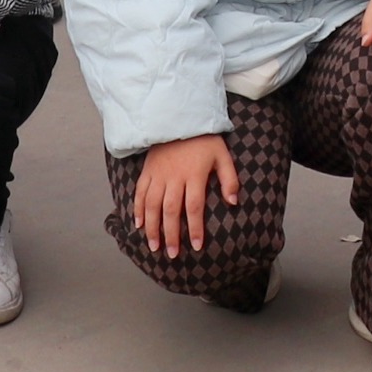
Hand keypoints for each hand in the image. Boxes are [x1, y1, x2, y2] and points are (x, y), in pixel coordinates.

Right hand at [132, 134, 240, 255]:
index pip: (193, 207)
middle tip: (172, 254)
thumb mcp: (222, 155)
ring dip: (152, 227)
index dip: (194, 228)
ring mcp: (158, 174)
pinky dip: (138, 209)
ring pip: (152, 205)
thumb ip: (229, 178)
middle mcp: (174, 177)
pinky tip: (138, 224)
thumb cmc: (204, 139)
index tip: (196, 246)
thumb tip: (233, 202)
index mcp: (193, 174)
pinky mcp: (148, 170)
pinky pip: (140, 192)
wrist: (179, 117)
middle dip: (171, 234)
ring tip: (154, 246)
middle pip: (170, 210)